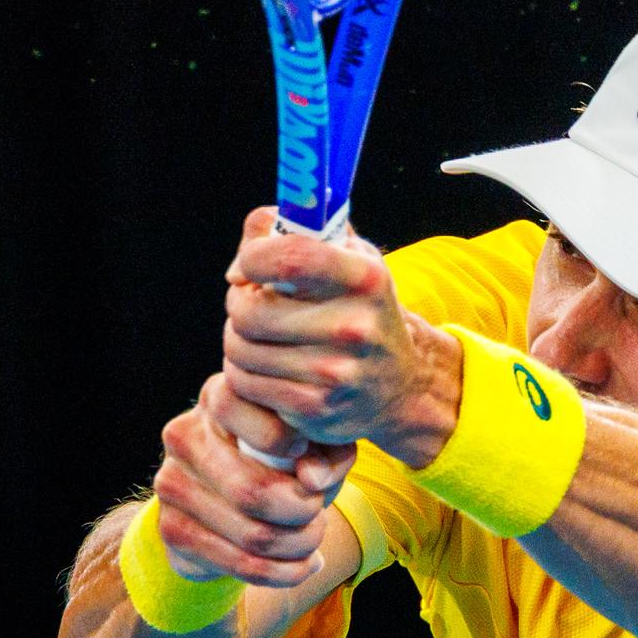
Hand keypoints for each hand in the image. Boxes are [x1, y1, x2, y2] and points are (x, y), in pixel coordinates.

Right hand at [151, 381, 355, 585]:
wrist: (234, 502)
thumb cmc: (286, 458)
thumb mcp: (317, 443)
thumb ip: (328, 450)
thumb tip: (313, 480)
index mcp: (219, 397)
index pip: (244, 411)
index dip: (290, 441)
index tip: (313, 462)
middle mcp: (184, 434)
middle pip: (253, 491)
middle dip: (302, 512)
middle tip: (318, 513)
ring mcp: (171, 482)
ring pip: (252, 534)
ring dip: (298, 545)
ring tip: (314, 538)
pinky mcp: (171, 528)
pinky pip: (239, 564)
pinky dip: (284, 572)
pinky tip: (305, 565)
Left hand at [220, 207, 462, 466]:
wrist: (400, 385)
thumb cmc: (362, 309)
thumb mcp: (350, 258)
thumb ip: (299, 230)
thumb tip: (244, 257)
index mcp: (366, 279)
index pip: (289, 258)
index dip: (253, 258)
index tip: (250, 265)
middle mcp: (354, 326)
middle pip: (249, 309)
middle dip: (238, 303)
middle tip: (252, 303)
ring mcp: (335, 371)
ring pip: (239, 348)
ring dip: (237, 340)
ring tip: (261, 337)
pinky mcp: (314, 407)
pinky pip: (244, 384)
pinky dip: (242, 374)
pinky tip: (264, 367)